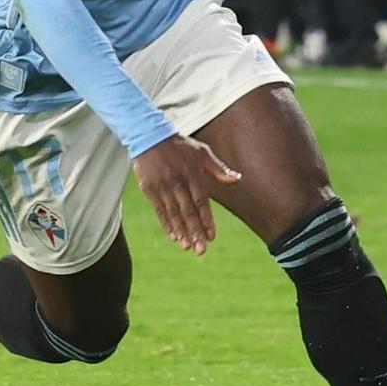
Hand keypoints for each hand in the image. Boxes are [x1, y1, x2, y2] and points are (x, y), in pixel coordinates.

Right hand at [132, 134, 241, 255]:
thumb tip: (237, 179)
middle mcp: (178, 182)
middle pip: (187, 212)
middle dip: (195, 232)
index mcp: (193, 174)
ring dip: (181, 232)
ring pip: (174, 214)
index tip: (212, 236)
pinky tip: (173, 237)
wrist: (149, 135)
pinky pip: (159, 211)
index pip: (201, 202)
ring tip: (188, 247)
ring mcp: (162, 187)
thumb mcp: (202, 152)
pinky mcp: (150, 189)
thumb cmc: (179, 145)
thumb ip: (218, 168)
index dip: (206, 220)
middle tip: (201, 250)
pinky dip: (167, 224)